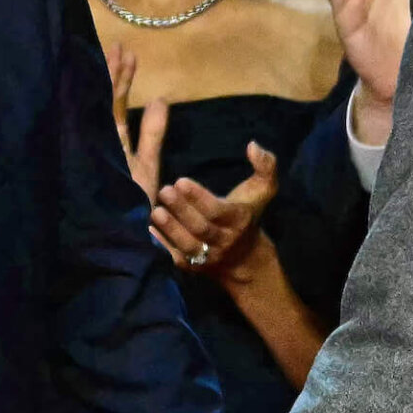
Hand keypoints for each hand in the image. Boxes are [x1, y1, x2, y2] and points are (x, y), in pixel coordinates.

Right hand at [106, 43, 166, 204]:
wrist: (127, 242)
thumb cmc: (135, 209)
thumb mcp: (147, 164)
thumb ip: (152, 133)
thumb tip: (159, 99)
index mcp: (113, 146)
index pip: (115, 106)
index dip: (121, 79)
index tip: (127, 53)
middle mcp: (102, 147)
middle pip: (106, 104)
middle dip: (112, 74)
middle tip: (117, 45)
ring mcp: (97, 156)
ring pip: (100, 113)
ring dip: (109, 85)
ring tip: (116, 55)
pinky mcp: (97, 168)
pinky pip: (98, 136)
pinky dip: (98, 114)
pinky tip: (101, 90)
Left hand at [152, 142, 277, 280]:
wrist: (245, 260)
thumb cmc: (248, 215)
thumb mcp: (263, 190)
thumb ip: (265, 165)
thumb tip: (252, 145)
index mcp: (239, 220)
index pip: (218, 211)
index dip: (199, 198)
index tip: (181, 181)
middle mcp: (224, 241)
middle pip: (201, 228)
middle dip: (181, 210)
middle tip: (164, 191)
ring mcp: (207, 257)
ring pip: (188, 245)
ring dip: (170, 228)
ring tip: (154, 211)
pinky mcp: (192, 267)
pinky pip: (176, 258)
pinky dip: (162, 245)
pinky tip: (147, 230)